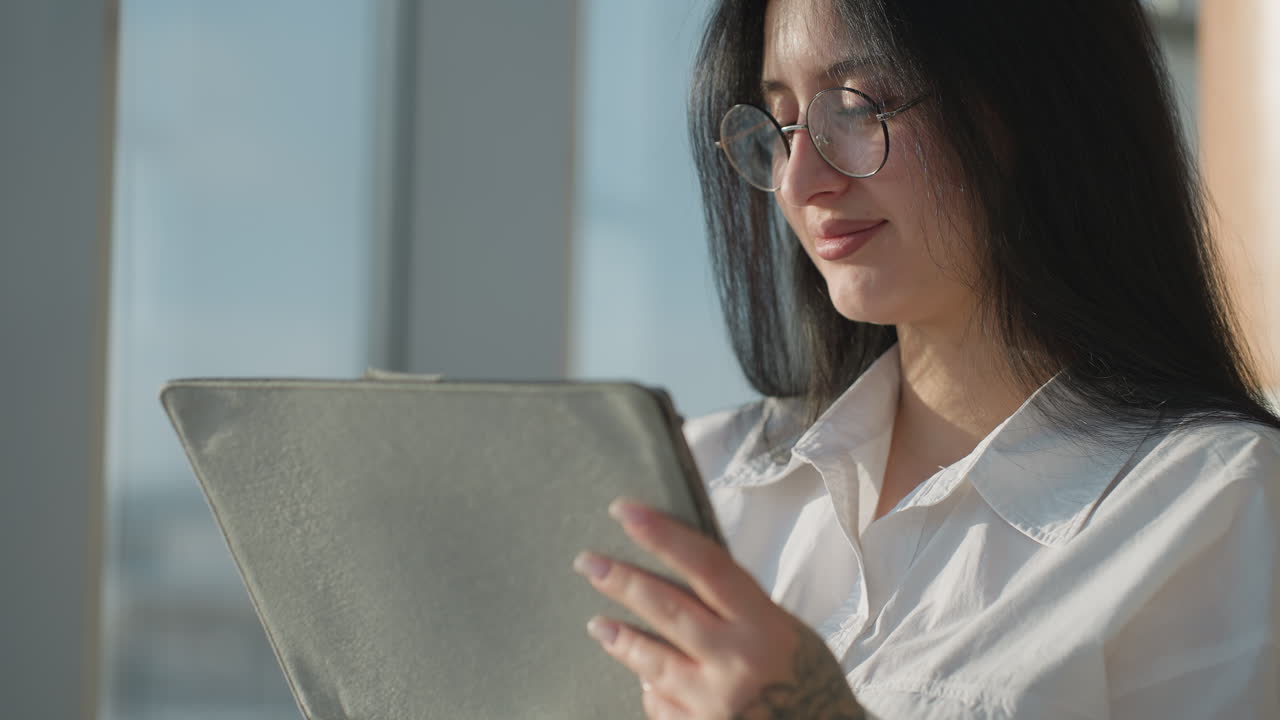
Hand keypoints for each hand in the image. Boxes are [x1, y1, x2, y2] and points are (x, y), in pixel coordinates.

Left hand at [573, 498, 864, 718]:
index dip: (663, 535)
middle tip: (588, 562)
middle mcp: (737, 662)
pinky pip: (661, 705)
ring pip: (652, 662)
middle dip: (622, 581)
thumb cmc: (806, 677)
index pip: (705, 566)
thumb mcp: (784, 630)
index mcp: (764, 626)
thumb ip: (736, 607)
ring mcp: (715, 703)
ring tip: (597, 623)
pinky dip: (653, 689)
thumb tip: (678, 575)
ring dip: (620, 639)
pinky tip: (643, 678)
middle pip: (667, 610)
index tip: (625, 511)